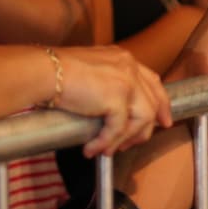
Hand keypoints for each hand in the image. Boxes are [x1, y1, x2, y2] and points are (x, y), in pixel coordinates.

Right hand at [55, 46, 172, 156]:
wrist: (45, 71)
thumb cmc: (56, 73)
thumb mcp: (89, 71)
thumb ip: (105, 83)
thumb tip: (108, 109)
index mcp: (123, 59)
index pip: (152, 81)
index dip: (160, 103)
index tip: (162, 120)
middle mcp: (130, 67)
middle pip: (153, 101)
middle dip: (147, 127)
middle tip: (133, 144)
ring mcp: (126, 81)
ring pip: (142, 119)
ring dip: (126, 139)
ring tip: (108, 149)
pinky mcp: (117, 98)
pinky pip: (118, 129)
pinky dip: (106, 143)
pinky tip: (92, 149)